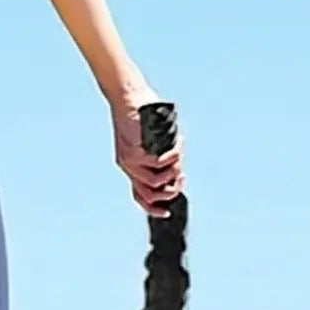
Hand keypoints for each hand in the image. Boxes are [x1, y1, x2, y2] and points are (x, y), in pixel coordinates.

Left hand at [110, 90, 182, 216]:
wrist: (127, 96)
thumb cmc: (142, 114)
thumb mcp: (153, 139)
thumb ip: (162, 154)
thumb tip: (176, 167)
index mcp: (131, 167)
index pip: (140, 198)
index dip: (153, 209)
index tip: (167, 212)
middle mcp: (127, 167)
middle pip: (149, 195)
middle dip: (170, 191)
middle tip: (182, 177)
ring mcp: (129, 161)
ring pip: (155, 182)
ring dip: (173, 173)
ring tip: (179, 157)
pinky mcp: (133, 151)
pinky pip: (157, 164)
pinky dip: (171, 158)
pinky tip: (175, 146)